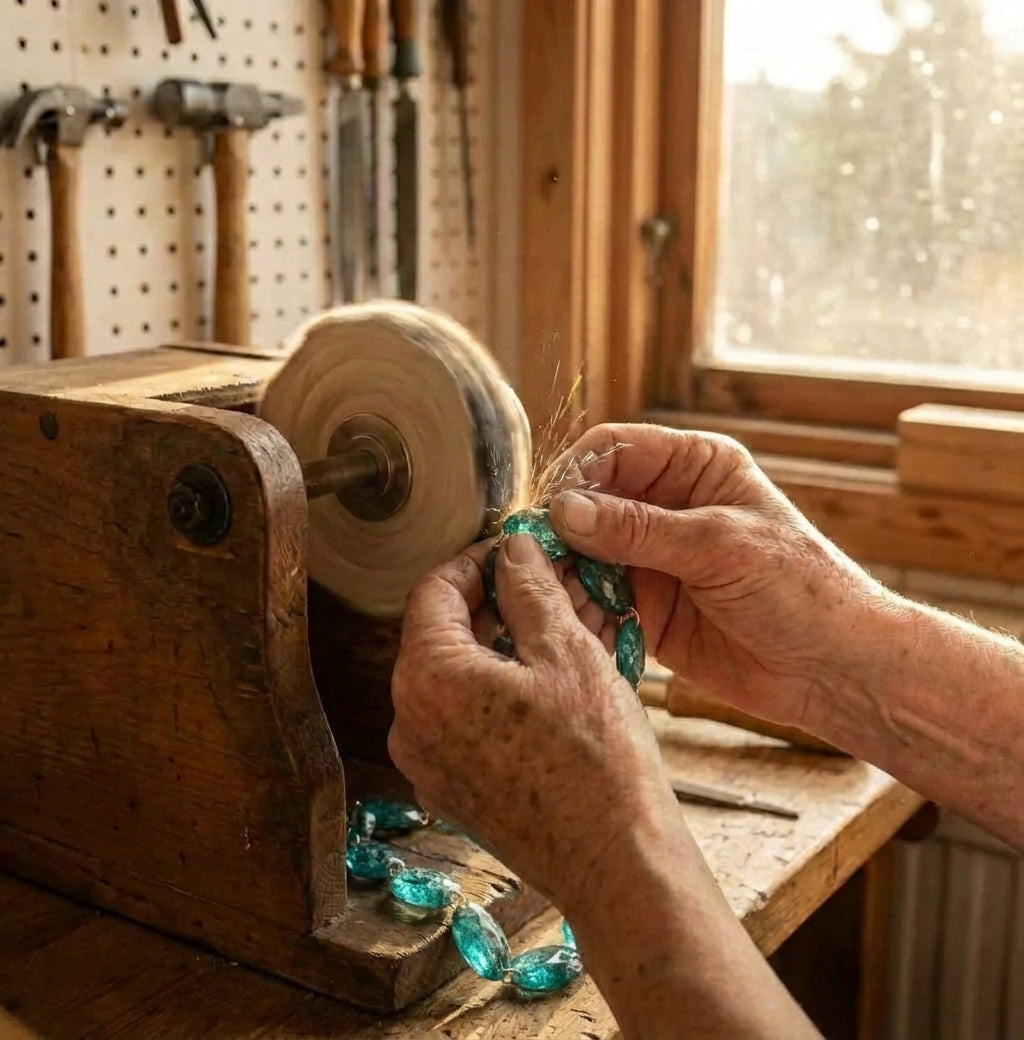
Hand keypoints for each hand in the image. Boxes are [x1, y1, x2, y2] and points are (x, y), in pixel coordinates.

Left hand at [388, 534, 678, 907]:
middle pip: (442, 635)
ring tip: (557, 631)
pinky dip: (499, 692)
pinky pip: (465, 720)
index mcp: (428, 679)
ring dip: (502, 647)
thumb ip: (529, 589)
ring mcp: (427, 763)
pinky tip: (549, 683)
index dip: (476, 560)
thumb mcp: (567, 652)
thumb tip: (512, 549)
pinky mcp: (453, 790)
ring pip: (457, 679)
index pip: (433, 590)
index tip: (513, 551)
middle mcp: (409, 723)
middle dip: (495, 604)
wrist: (616, 863)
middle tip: (545, 587)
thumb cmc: (596, 759)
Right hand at [544, 423, 888, 730]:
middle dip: (562, 533)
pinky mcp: (646, 608)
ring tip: (554, 603)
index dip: (575, 474)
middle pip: (588, 504)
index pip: (613, 450)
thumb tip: (563, 510)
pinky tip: (578, 630)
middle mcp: (666, 507)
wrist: (834, 669)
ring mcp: (652, 559)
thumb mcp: (719, 547)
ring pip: (584, 556)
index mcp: (693, 467)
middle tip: (539, 564)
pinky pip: (596, 602)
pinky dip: (581, 614)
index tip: (551, 511)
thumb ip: (638, 528)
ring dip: (566, 577)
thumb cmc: (800, 589)